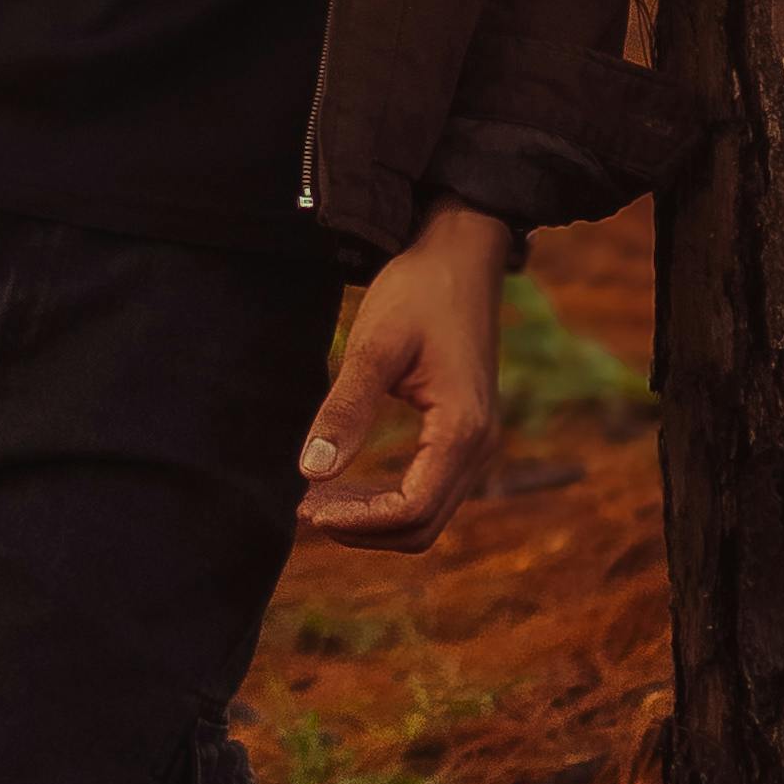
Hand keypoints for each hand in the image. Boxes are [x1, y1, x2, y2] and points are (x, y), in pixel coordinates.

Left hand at [295, 201, 508, 548]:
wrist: (461, 255)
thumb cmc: (420, 291)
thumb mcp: (375, 345)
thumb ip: (345, 409)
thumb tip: (310, 472)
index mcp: (462, 429)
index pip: (412, 509)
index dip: (356, 520)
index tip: (306, 506)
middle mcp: (479, 446)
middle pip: (422, 527)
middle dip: (362, 529)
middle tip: (304, 510)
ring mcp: (476, 442)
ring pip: (428, 515)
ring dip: (375, 520)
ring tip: (319, 501)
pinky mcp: (465, 433)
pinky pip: (431, 489)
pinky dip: (389, 500)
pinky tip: (348, 482)